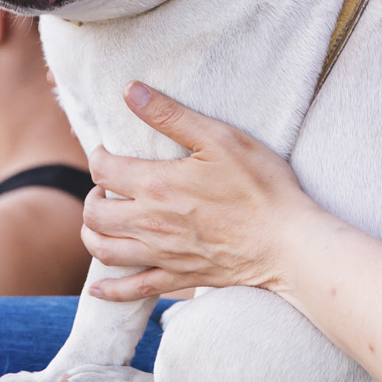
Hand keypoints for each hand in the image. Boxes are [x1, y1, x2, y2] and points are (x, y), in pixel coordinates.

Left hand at [81, 83, 319, 301]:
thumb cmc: (260, 186)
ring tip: (104, 220)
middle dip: (92, 196)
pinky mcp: (179, 277)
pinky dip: (110, 291)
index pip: (103, 170)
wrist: (289, 242)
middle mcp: (150, 223)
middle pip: (94, 214)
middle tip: (107, 187)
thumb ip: (171, 115)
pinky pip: (134, 291)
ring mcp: (163, 255)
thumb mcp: (219, 138)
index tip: (108, 150)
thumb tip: (131, 90)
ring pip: (104, 251)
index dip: (98, 156)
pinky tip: (98, 288)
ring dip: (93, 235)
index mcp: (156, 185)